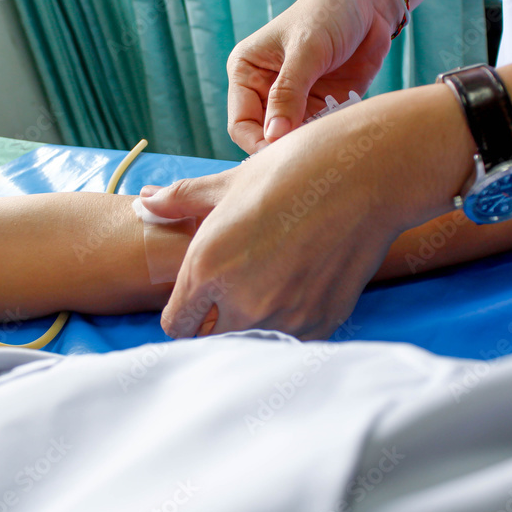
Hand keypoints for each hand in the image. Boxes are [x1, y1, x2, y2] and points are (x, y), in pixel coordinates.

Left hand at [142, 85, 467, 339]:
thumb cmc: (293, 168)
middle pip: (210, 341)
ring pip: (251, 343)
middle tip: (233, 288)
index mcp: (208, 268)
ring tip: (267, 284)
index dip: (185, 309)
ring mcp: (286, 317)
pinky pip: (290, 338)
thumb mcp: (229, 182)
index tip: (199, 294)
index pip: (176, 324)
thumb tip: (144, 202)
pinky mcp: (322, 321)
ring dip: (252, 324)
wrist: (367, 173)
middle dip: (215, 322)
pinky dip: (288, 322)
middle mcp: (242, 302)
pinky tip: (297, 286)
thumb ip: (180, 202)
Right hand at [227, 0, 400, 153]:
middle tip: (309, 151)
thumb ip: (288, 94)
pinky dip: (327, 136)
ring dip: (309, 143)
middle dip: (284, 147)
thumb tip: (272, 137)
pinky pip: (318, 132)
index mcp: (247, 72)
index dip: (258, 143)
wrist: (370, 2)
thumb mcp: (307, 50)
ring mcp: (294, 100)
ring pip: (292, 139)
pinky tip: (341, 129)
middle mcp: (265, 90)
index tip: (283, 155)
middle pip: (265, 136)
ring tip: (328, 138)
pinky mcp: (321, 105)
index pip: (241, 123)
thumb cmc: (329, 13)